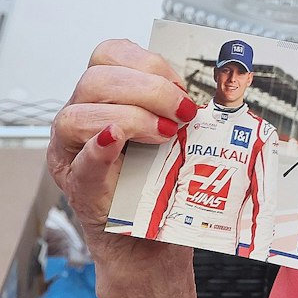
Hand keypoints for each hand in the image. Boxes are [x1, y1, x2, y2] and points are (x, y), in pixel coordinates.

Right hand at [47, 40, 200, 286]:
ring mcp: (72, 155)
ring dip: (130, 116)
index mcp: (104, 100)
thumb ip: (182, 109)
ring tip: (165, 135)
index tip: (180, 85)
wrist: (152, 242)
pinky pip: (78, 161)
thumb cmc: (164, 186)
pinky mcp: (78, 188)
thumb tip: (225, 83)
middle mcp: (80, 122)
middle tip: (181, 114)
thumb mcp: (178, 137)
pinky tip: (116, 140)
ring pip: (76, 114)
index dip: (148, 62)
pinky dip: (99, 148)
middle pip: (95, 79)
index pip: (109, 54)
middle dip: (148, 89)